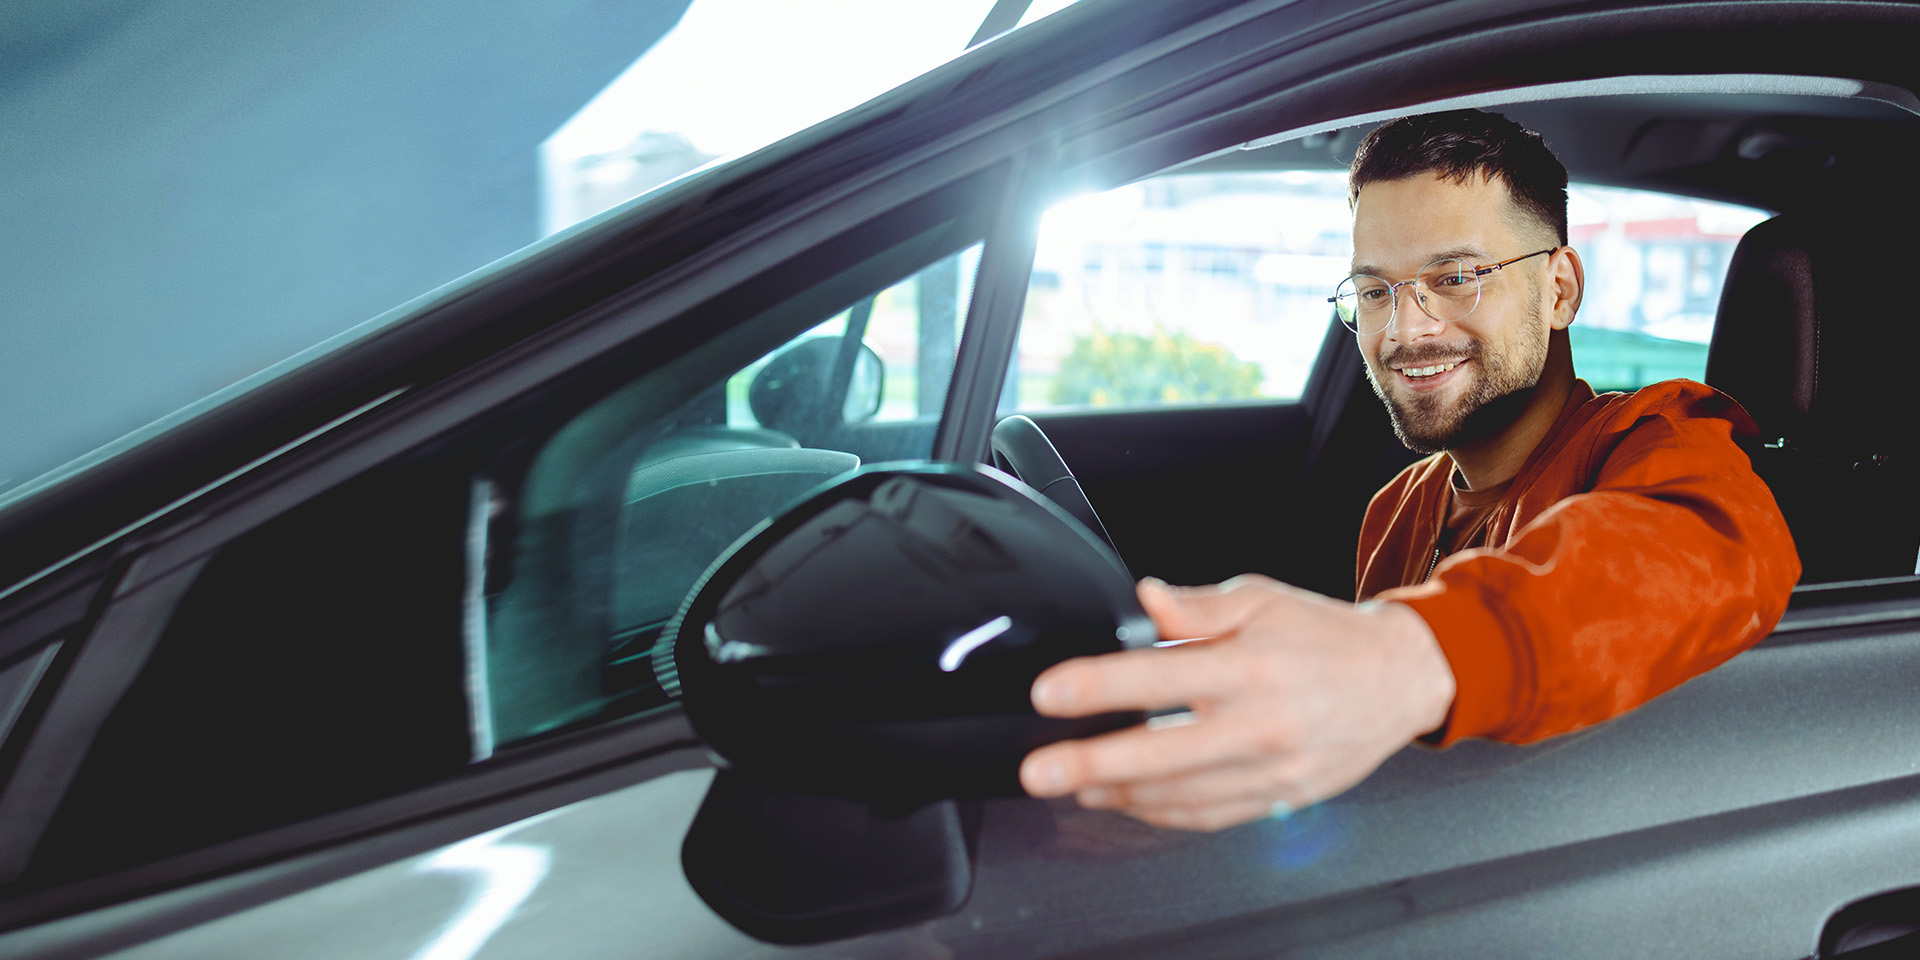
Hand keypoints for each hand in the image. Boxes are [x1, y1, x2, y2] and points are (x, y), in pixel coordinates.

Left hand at [1018, 575, 1455, 830]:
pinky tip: (1128, 800)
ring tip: (1075, 784)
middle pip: (1162, 753)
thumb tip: (1144, 599)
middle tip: (1038, 771)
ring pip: (1181, 794)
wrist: (1399, 680)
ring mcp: (1271, 769)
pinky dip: (1162, 812)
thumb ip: (1198, 607)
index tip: (1050, 692)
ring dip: (1119, 794)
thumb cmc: (1326, 636)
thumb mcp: (1263, 599)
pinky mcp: (1279, 798)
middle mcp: (1261, 724)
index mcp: (1252, 666)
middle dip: (1091, 764)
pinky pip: (1210, 815)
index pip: (1162, 678)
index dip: (1099, 686)